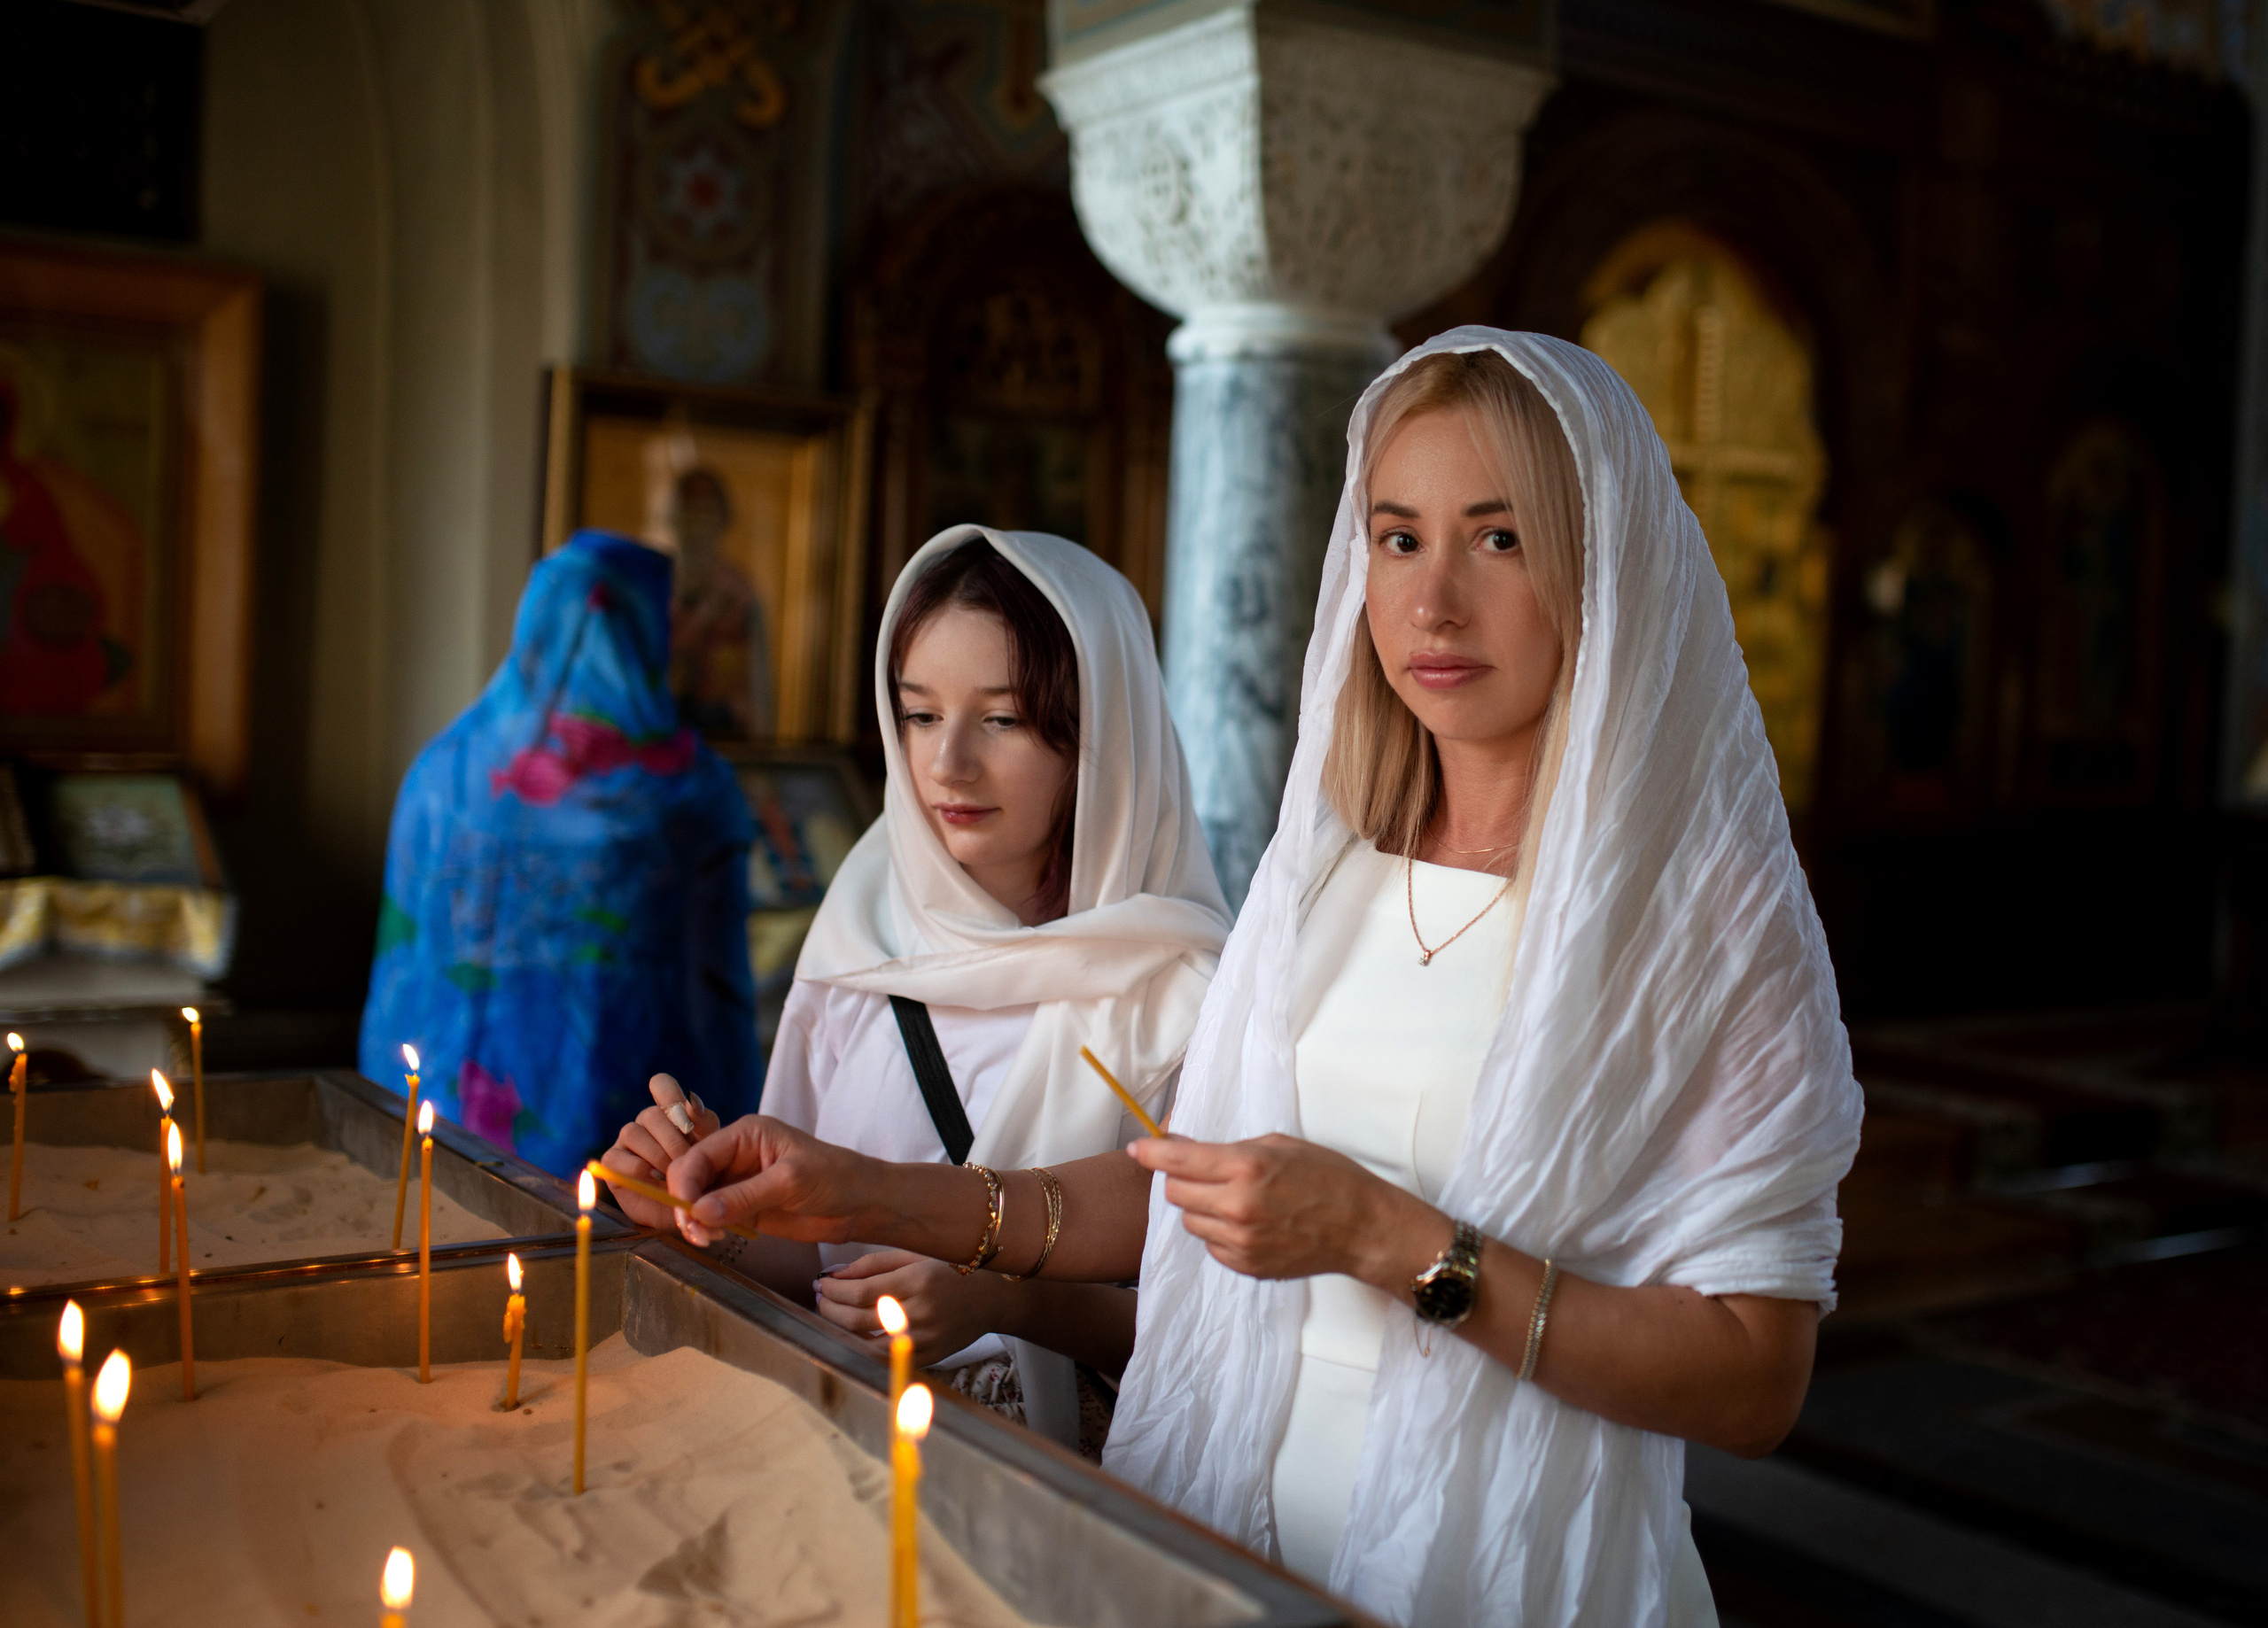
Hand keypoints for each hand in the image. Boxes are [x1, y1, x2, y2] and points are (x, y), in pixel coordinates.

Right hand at [597, 1074, 721, 1230]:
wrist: (689, 1211)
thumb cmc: (705, 1176)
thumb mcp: (712, 1149)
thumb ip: (704, 1125)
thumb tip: (694, 1105)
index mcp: (672, 1112)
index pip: (661, 1085)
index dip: (670, 1094)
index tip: (688, 1115)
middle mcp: (647, 1122)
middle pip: (650, 1113)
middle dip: (672, 1139)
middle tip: (687, 1161)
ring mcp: (627, 1140)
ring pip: (632, 1132)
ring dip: (656, 1155)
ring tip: (672, 1174)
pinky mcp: (612, 1161)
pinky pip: (616, 1158)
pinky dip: (637, 1170)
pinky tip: (654, 1180)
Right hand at [668, 1114, 886, 1247]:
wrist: (861, 1204)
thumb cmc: (836, 1178)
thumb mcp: (790, 1181)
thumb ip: (745, 1196)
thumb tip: (699, 1212)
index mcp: (745, 1134)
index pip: (698, 1154)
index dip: (685, 1183)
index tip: (686, 1212)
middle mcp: (736, 1155)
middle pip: (690, 1176)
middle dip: (685, 1203)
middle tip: (696, 1232)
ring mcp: (738, 1182)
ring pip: (697, 1198)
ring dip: (693, 1219)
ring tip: (705, 1239)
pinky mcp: (743, 1206)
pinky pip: (712, 1215)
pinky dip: (705, 1227)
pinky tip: (713, 1238)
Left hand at [813, 1249, 1007, 1366]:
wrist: (993, 1299)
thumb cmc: (951, 1269)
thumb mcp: (916, 1255)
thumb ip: (873, 1264)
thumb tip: (835, 1275)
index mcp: (918, 1281)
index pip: (861, 1292)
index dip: (834, 1290)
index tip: (821, 1284)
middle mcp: (922, 1312)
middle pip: (858, 1320)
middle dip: (831, 1309)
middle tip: (821, 1298)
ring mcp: (925, 1340)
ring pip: (867, 1345)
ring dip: (843, 1330)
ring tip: (834, 1314)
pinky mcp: (929, 1358)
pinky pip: (887, 1359)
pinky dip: (866, 1347)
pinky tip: (857, 1333)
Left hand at [1129, 1133, 1448, 1287]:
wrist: (1362, 1227)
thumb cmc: (1327, 1176)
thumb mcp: (1278, 1144)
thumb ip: (1228, 1149)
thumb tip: (1183, 1148)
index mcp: (1245, 1167)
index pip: (1177, 1161)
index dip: (1152, 1152)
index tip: (1138, 1149)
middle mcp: (1237, 1206)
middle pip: (1175, 1194)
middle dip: (1181, 1179)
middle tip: (1203, 1173)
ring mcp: (1241, 1241)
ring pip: (1190, 1221)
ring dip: (1200, 1207)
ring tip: (1232, 1199)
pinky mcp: (1246, 1266)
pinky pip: (1211, 1245)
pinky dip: (1219, 1232)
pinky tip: (1246, 1222)